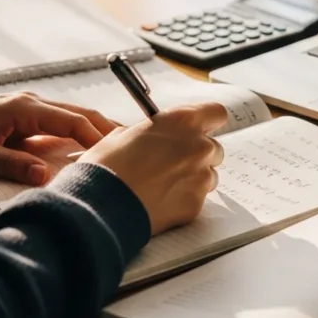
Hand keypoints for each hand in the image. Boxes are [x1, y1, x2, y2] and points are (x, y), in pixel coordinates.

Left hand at [0, 92, 117, 184]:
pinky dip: (82, 133)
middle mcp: (34, 104)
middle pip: (81, 114)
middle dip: (108, 128)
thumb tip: (45, 175)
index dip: (96, 136)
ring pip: (75, 117)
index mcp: (25, 108)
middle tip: (135, 146)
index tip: (115, 153)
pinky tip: (94, 146)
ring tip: (124, 146)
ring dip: (99, 130)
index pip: (72, 120)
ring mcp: (32, 110)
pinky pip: (62, 125)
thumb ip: (11, 163)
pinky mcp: (28, 119)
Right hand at [79, 103, 227, 235]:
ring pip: (208, 175)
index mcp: (182, 122)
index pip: (216, 113)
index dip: (208, 121)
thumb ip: (153, 133)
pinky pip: (197, 199)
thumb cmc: (107, 165)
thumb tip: (158, 139)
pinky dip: (183, 200)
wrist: (100, 204)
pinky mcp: (196, 204)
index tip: (201, 127)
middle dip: (197, 155)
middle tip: (172, 163)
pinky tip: (159, 201)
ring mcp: (201, 177)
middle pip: (213, 148)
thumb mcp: (124, 134)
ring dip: (192, 178)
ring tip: (162, 186)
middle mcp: (198, 147)